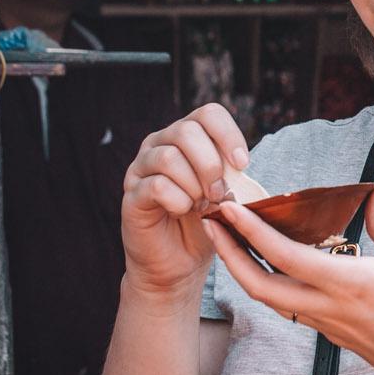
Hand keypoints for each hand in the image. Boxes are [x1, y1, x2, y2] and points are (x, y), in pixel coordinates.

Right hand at [120, 103, 251, 301]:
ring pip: (169, 156)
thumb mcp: (228, 193)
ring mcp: (141, 168)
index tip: (242, 164)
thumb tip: (242, 166)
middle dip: (211, 164)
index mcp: (187, 137)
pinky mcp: (131, 195)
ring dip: (195, 184)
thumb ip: (233, 173)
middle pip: (186, 130)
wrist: (181, 260)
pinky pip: (156, 186)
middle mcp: (159, 145)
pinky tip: (182, 210)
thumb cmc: (207, 222)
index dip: (228, 135)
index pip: (208, 114)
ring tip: (202, 204)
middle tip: (220, 192)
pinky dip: (178, 200)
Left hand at [205, 176, 373, 374]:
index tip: (230, 207)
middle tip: (213, 224)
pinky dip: (273, 283)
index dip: (251, 230)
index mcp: (348, 283)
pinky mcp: (334, 335)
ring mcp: (328, 326)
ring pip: (271, 301)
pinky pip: (292, 308)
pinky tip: (276, 266)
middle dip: (229, 255)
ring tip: (235, 241)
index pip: (284, 256)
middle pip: (258, 286)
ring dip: (245, 271)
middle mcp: (329, 308)